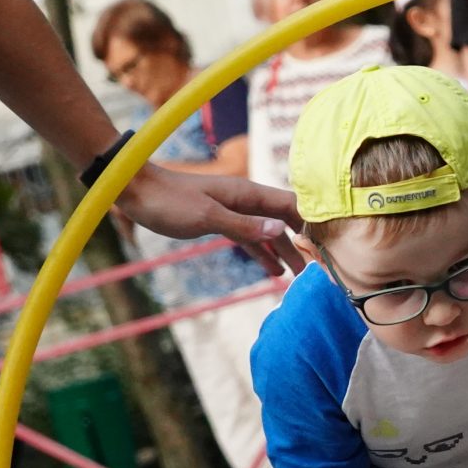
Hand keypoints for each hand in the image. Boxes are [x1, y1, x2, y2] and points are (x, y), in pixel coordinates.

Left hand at [112, 163, 307, 275]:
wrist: (135, 191)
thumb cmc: (168, 201)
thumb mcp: (206, 217)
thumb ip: (244, 226)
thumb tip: (281, 230)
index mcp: (247, 194)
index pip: (292, 206)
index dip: (313, 223)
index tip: (331, 244)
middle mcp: (246, 200)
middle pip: (285, 221)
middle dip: (304, 242)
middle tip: (320, 268)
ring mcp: (234, 210)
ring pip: (268, 231)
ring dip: (283, 252)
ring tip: (298, 276)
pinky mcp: (220, 220)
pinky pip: (249, 237)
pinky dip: (262, 253)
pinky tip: (271, 270)